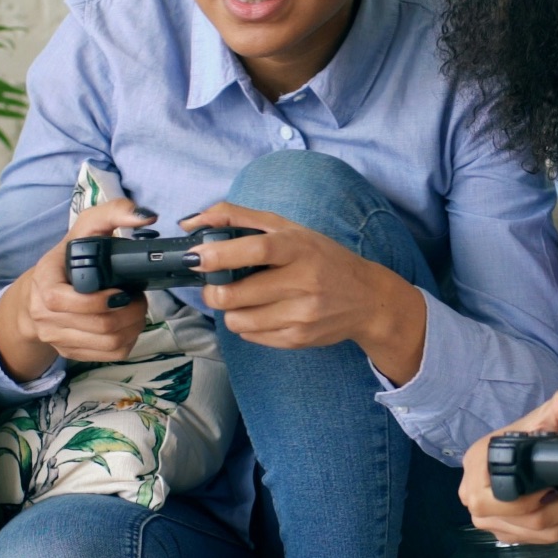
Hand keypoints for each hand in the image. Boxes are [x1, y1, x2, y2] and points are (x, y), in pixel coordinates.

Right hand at [0, 200, 157, 381]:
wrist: (40, 292)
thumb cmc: (68, 257)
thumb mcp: (84, 228)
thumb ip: (112, 213)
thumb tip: (146, 217)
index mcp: (43, 285)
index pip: (68, 302)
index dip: (102, 300)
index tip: (123, 290)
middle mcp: (45, 316)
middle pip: (100, 326)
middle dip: (131, 312)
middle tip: (139, 297)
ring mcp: (57, 338)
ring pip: (109, 343)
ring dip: (134, 326)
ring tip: (137, 308)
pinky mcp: (71, 352)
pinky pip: (110, 355)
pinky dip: (129, 341)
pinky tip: (130, 324)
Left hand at [179, 203, 428, 381]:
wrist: (368, 299)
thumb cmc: (322, 258)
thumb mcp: (288, 228)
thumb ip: (237, 218)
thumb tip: (190, 223)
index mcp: (299, 247)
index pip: (256, 250)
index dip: (219, 254)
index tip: (196, 257)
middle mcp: (303, 281)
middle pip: (235, 294)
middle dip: (213, 290)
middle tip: (215, 284)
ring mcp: (301, 314)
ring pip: (237, 320)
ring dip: (229, 310)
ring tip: (242, 299)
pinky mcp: (299, 339)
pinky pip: (251, 336)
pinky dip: (246, 324)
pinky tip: (262, 312)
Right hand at [460, 389, 557, 544]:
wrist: (517, 451)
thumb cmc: (527, 435)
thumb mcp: (544, 416)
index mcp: (476, 467)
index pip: (508, 496)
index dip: (543, 494)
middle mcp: (474, 499)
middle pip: (528, 519)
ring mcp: (487, 521)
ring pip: (537, 534)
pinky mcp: (503, 534)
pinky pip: (537, 542)